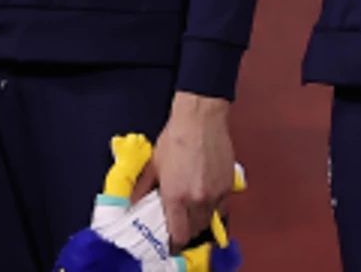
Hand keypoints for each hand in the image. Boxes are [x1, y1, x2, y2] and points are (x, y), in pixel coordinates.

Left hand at [132, 92, 234, 249]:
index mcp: (176, 197)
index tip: (169, 241)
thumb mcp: (152, 166)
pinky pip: (222, 207)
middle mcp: (198, 199)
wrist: (200, 119)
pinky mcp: (228, 184)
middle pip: (195, 230)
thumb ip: (142, 189)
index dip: (173, 242)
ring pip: (209, 220)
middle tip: (178, 223)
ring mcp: (215, 193)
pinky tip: (206, 200)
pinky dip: (214, 208)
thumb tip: (133, 205)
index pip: (178, 234)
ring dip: (200, 220)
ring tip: (191, 211)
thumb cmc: (175, 139)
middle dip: (186, 230)